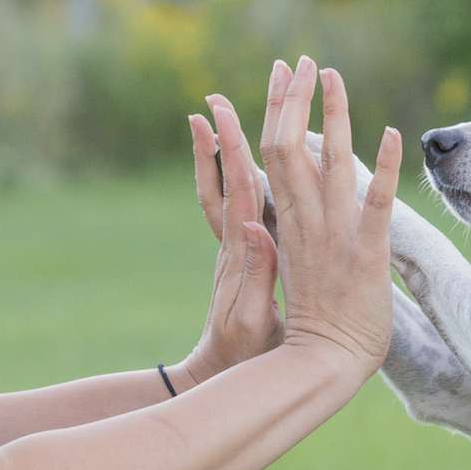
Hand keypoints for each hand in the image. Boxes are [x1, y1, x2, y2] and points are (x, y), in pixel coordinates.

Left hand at [172, 91, 283, 389]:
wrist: (223, 374)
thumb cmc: (242, 354)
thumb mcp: (251, 320)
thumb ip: (255, 276)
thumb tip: (253, 229)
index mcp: (239, 253)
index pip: (235, 191)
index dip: (230, 152)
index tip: (219, 113)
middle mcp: (235, 242)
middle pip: (229, 178)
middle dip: (225, 135)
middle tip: (215, 95)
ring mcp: (238, 247)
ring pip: (230, 189)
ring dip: (227, 151)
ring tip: (219, 112)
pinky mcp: (246, 257)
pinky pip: (244, 207)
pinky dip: (244, 177)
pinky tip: (254, 158)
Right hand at [258, 55, 402, 377]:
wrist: (321, 364)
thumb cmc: (308, 324)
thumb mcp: (278, 273)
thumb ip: (270, 240)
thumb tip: (251, 214)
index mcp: (284, 223)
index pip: (270, 155)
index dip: (274, 112)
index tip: (280, 78)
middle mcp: (305, 222)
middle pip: (288, 148)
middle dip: (293, 100)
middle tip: (301, 61)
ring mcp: (335, 236)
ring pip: (330, 164)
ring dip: (334, 116)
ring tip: (333, 76)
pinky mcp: (366, 255)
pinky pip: (376, 205)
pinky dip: (384, 167)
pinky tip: (395, 133)